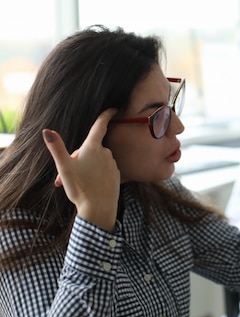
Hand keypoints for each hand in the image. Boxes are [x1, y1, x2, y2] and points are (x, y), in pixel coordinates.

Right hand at [43, 108, 120, 230]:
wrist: (99, 208)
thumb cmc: (80, 187)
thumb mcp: (64, 167)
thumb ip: (57, 148)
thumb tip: (47, 131)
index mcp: (93, 148)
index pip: (100, 126)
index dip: (106, 115)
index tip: (113, 108)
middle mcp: (106, 153)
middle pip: (91, 149)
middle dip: (78, 157)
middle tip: (65, 174)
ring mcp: (112, 164)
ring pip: (96, 161)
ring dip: (85, 168)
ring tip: (76, 182)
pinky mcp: (116, 175)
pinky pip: (103, 170)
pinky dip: (94, 175)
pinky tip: (88, 185)